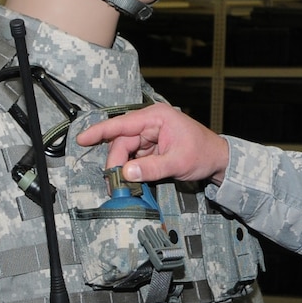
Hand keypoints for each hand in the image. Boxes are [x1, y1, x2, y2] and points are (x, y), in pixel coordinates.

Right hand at [75, 104, 230, 184]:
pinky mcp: (152, 147)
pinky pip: (135, 157)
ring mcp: (151, 135)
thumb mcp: (177, 163)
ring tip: (120, 185)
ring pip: (126, 151)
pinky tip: (130, 180)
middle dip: (116, 162)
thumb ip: (151, 168)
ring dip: (122, 167)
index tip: (82, 139)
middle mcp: (151, 123)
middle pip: (122, 141)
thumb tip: (127, 173)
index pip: (122, 124)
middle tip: (112, 183)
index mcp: (156, 117)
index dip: (100, 131)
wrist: (219, 160)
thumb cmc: (203, 154)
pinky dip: (131, 169)